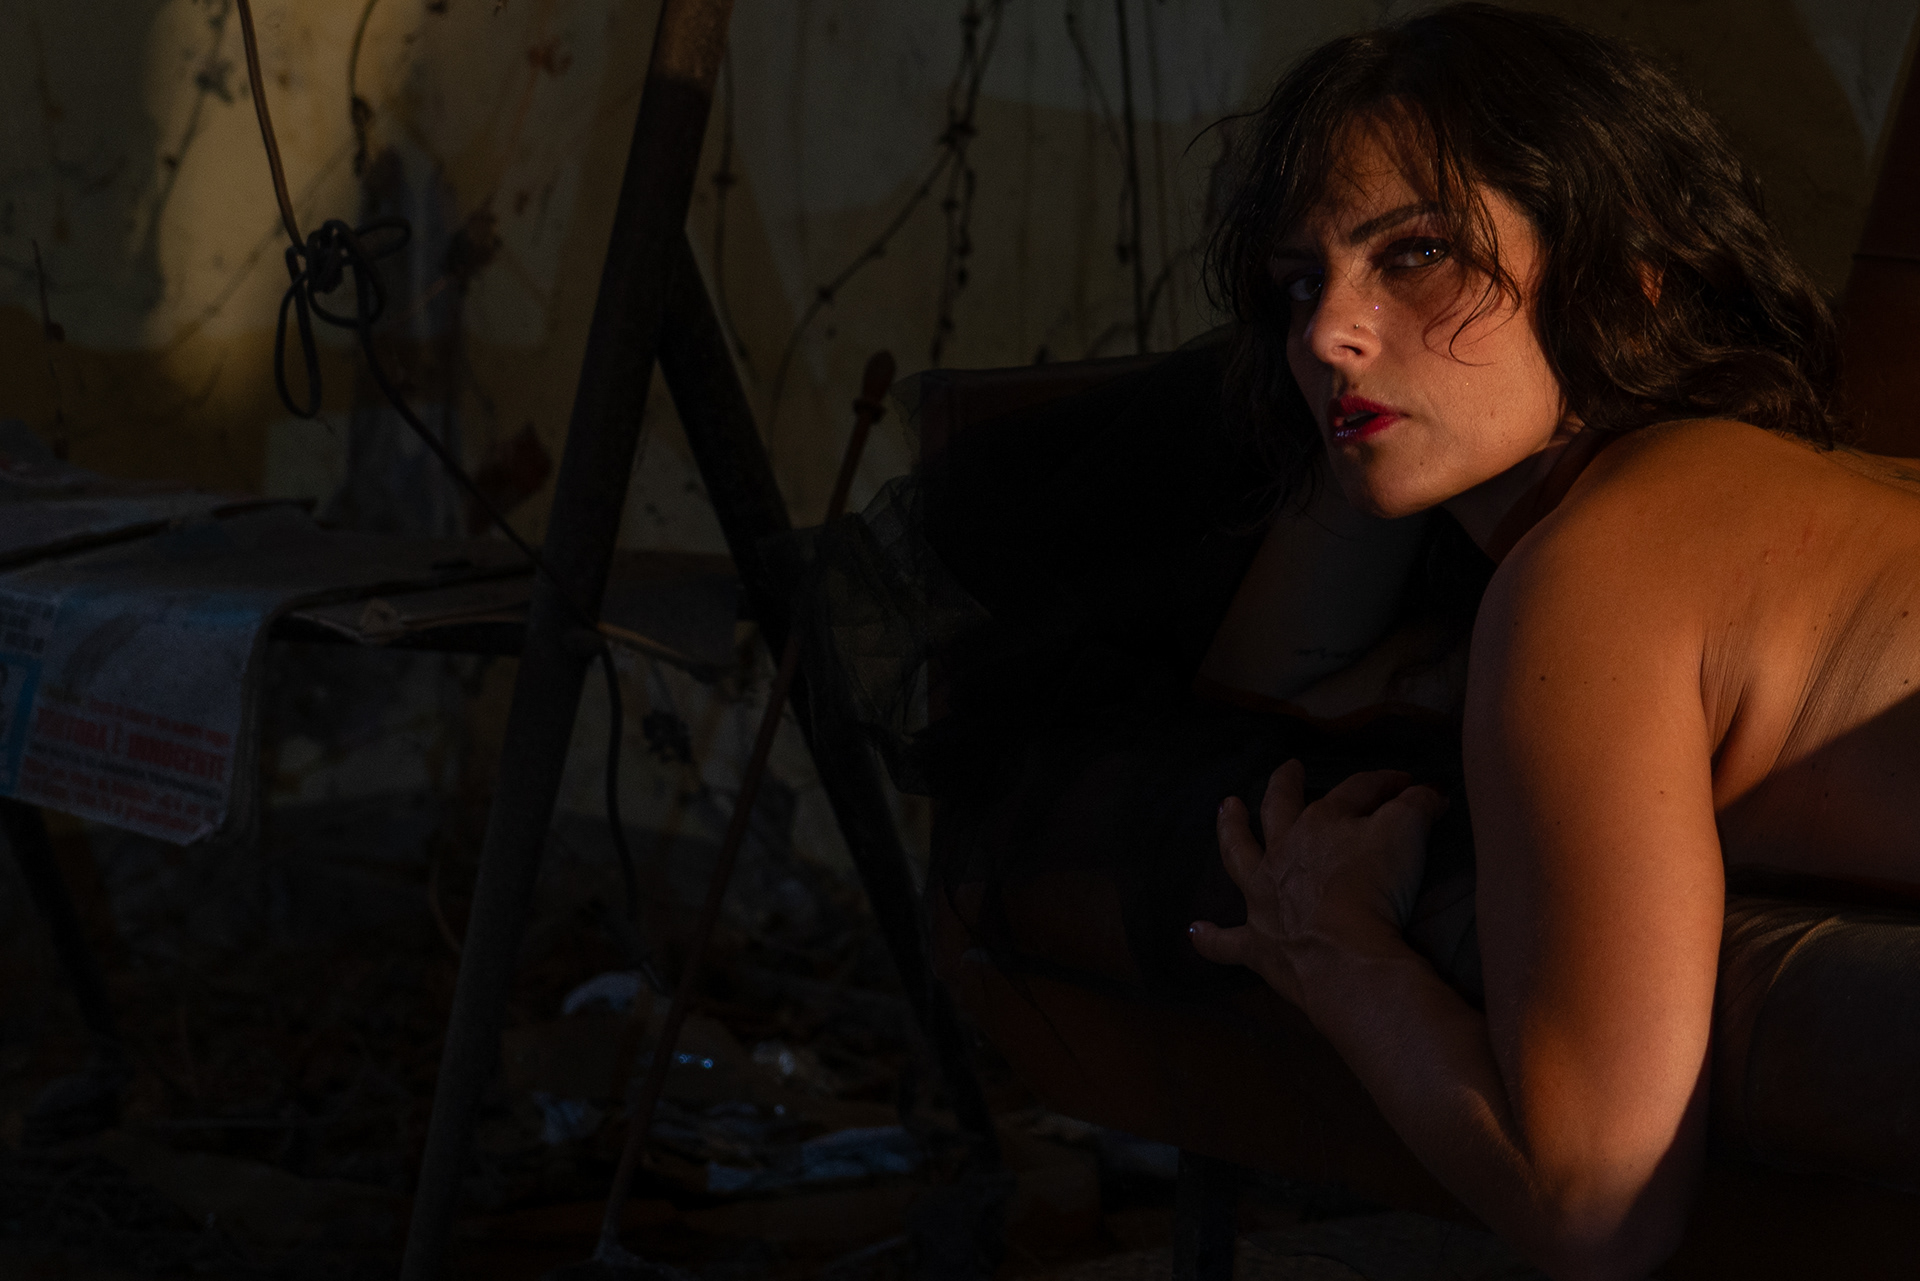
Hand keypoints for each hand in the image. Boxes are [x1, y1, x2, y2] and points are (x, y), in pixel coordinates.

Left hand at [1189, 760, 1446, 1007]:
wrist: (1343, 955)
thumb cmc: (1376, 889)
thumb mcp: (1407, 834)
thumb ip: (1417, 807)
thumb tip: (1428, 791)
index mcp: (1321, 823)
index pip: (1356, 790)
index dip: (1383, 782)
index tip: (1407, 782)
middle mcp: (1284, 852)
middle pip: (1280, 807)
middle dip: (1286, 784)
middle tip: (1289, 768)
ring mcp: (1263, 896)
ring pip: (1238, 854)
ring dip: (1230, 830)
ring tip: (1226, 808)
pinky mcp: (1256, 943)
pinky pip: (1226, 942)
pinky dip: (1211, 938)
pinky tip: (1194, 931)